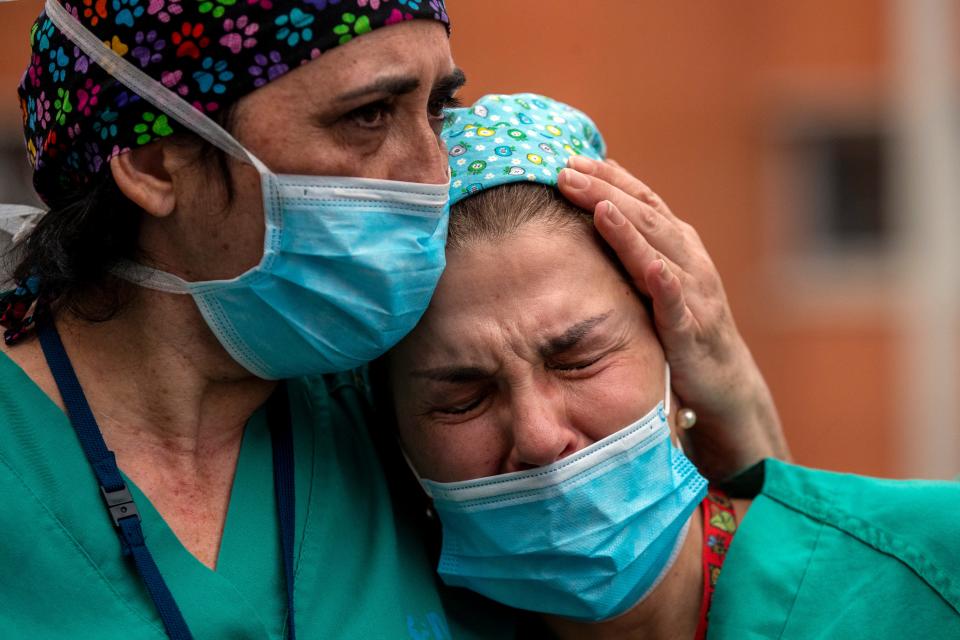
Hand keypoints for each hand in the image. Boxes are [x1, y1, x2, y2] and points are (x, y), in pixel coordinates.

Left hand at [558, 156, 788, 479]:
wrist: (722, 384)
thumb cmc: (680, 327)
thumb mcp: (654, 280)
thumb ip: (630, 247)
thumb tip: (592, 210)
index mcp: (676, 245)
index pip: (641, 200)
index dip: (608, 177)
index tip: (570, 159)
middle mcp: (688, 260)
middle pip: (644, 217)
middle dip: (605, 191)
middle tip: (566, 172)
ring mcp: (694, 294)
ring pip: (660, 252)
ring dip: (630, 228)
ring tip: (600, 206)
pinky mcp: (692, 332)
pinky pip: (678, 306)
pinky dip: (667, 284)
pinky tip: (652, 268)